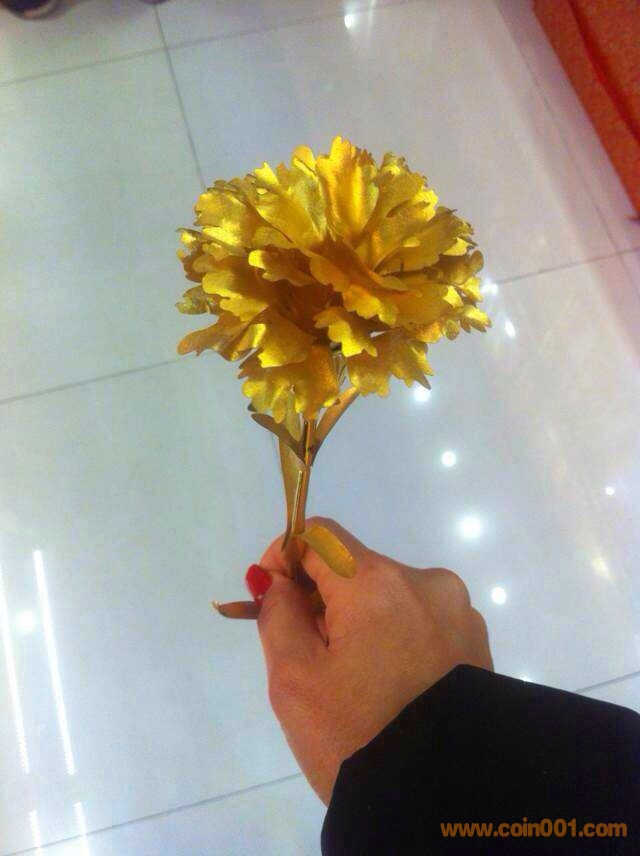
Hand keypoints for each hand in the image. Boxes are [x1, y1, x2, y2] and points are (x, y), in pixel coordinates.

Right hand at [256, 517, 492, 804]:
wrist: (445, 805)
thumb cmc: (358, 737)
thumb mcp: (294, 679)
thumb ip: (278, 614)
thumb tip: (278, 580)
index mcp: (379, 584)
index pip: (321, 536)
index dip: (286, 556)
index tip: (273, 596)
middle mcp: (426, 583)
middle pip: (356, 568)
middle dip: (323, 599)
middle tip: (307, 655)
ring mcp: (458, 612)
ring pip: (390, 596)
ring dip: (360, 620)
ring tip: (353, 681)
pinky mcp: (476, 642)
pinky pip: (421, 621)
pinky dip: (395, 637)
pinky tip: (390, 686)